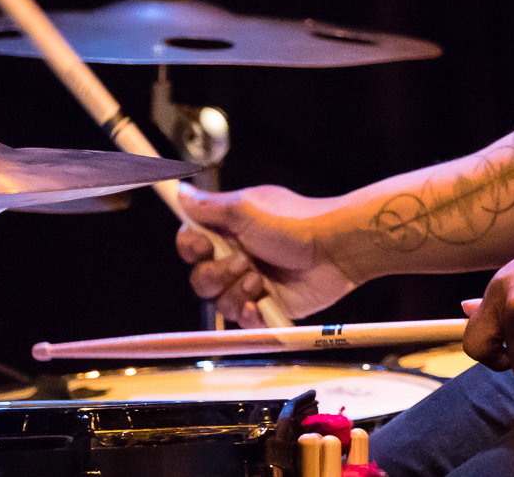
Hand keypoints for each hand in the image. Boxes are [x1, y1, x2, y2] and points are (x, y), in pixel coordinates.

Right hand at [175, 184, 355, 324]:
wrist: (334, 248)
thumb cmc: (294, 222)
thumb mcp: (246, 208)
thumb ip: (209, 207)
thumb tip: (180, 191)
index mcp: (229, 232)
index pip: (191, 245)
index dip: (191, 249)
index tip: (203, 245)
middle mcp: (237, 258)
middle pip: (201, 278)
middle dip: (217, 273)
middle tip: (244, 260)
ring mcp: (252, 284)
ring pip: (220, 302)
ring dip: (237, 291)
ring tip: (261, 279)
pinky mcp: (269, 306)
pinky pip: (244, 322)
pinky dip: (249, 314)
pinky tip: (260, 302)